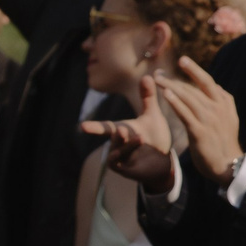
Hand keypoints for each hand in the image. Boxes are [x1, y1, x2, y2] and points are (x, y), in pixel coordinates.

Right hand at [83, 76, 176, 190]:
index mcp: (121, 132)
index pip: (105, 128)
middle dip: (115, 134)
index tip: (81, 126)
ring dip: (126, 144)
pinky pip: (121, 162)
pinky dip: (126, 154)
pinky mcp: (125, 170)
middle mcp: (117, 145)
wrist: (164, 162)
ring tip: (138, 138)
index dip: (93, 127)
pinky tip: (135, 147)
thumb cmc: (155, 138)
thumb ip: (148, 97)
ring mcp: (120, 158)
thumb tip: (147, 76)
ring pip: (117, 150)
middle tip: (121, 130)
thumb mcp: (152, 116)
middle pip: (111, 138)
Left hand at [154, 58, 244, 187]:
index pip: (207, 81)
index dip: (194, 70)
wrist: (228, 164)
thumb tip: (217, 87)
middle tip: (158, 73)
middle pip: (193, 88)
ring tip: (157, 80)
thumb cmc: (224, 141)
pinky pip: (185, 114)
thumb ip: (223, 101)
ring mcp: (208, 119)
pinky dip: (175, 103)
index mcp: (224, 103)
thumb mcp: (229, 118)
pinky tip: (165, 95)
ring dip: (171, 87)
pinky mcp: (199, 132)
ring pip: (188, 98)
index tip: (182, 60)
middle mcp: (217, 108)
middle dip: (175, 79)